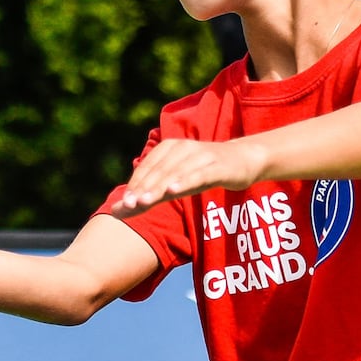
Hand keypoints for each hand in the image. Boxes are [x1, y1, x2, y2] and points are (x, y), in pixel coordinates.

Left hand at [109, 138, 262, 217]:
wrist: (243, 160)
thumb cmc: (204, 173)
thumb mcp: (176, 184)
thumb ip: (150, 196)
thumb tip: (117, 212)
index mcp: (168, 148)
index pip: (147, 169)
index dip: (134, 186)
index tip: (123, 204)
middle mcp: (182, 148)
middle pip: (158, 172)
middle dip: (142, 189)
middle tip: (128, 205)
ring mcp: (200, 155)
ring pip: (176, 173)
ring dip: (159, 187)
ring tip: (144, 201)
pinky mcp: (217, 165)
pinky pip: (199, 174)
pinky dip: (186, 181)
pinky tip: (174, 190)